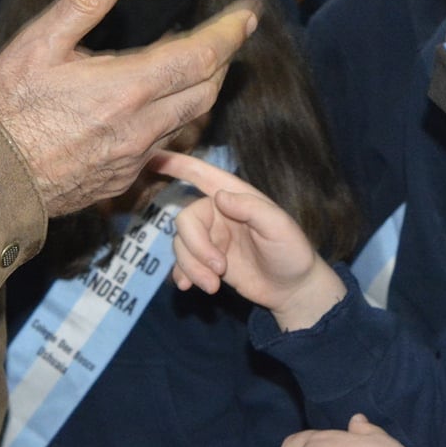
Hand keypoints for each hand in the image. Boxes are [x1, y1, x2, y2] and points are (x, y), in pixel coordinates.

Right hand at [0, 0, 256, 217]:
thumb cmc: (4, 109)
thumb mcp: (38, 43)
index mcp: (126, 89)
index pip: (201, 56)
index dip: (230, 32)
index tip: (248, 12)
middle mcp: (140, 128)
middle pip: (207, 90)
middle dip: (224, 57)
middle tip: (229, 31)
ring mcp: (133, 158)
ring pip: (189, 119)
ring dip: (201, 86)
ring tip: (195, 59)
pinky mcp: (121, 179)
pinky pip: (163, 143)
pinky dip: (173, 115)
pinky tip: (154, 101)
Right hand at [161, 150, 344, 330]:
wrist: (293, 290)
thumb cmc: (292, 252)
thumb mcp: (280, 227)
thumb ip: (252, 209)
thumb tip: (219, 196)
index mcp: (235, 196)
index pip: (202, 174)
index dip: (177, 163)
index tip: (153, 156)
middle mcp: (218, 213)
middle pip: (186, 220)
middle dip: (196, 247)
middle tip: (219, 269)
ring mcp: (211, 238)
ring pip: (181, 245)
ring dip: (192, 267)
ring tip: (213, 285)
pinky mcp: (207, 262)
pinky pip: (181, 263)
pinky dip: (182, 274)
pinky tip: (188, 286)